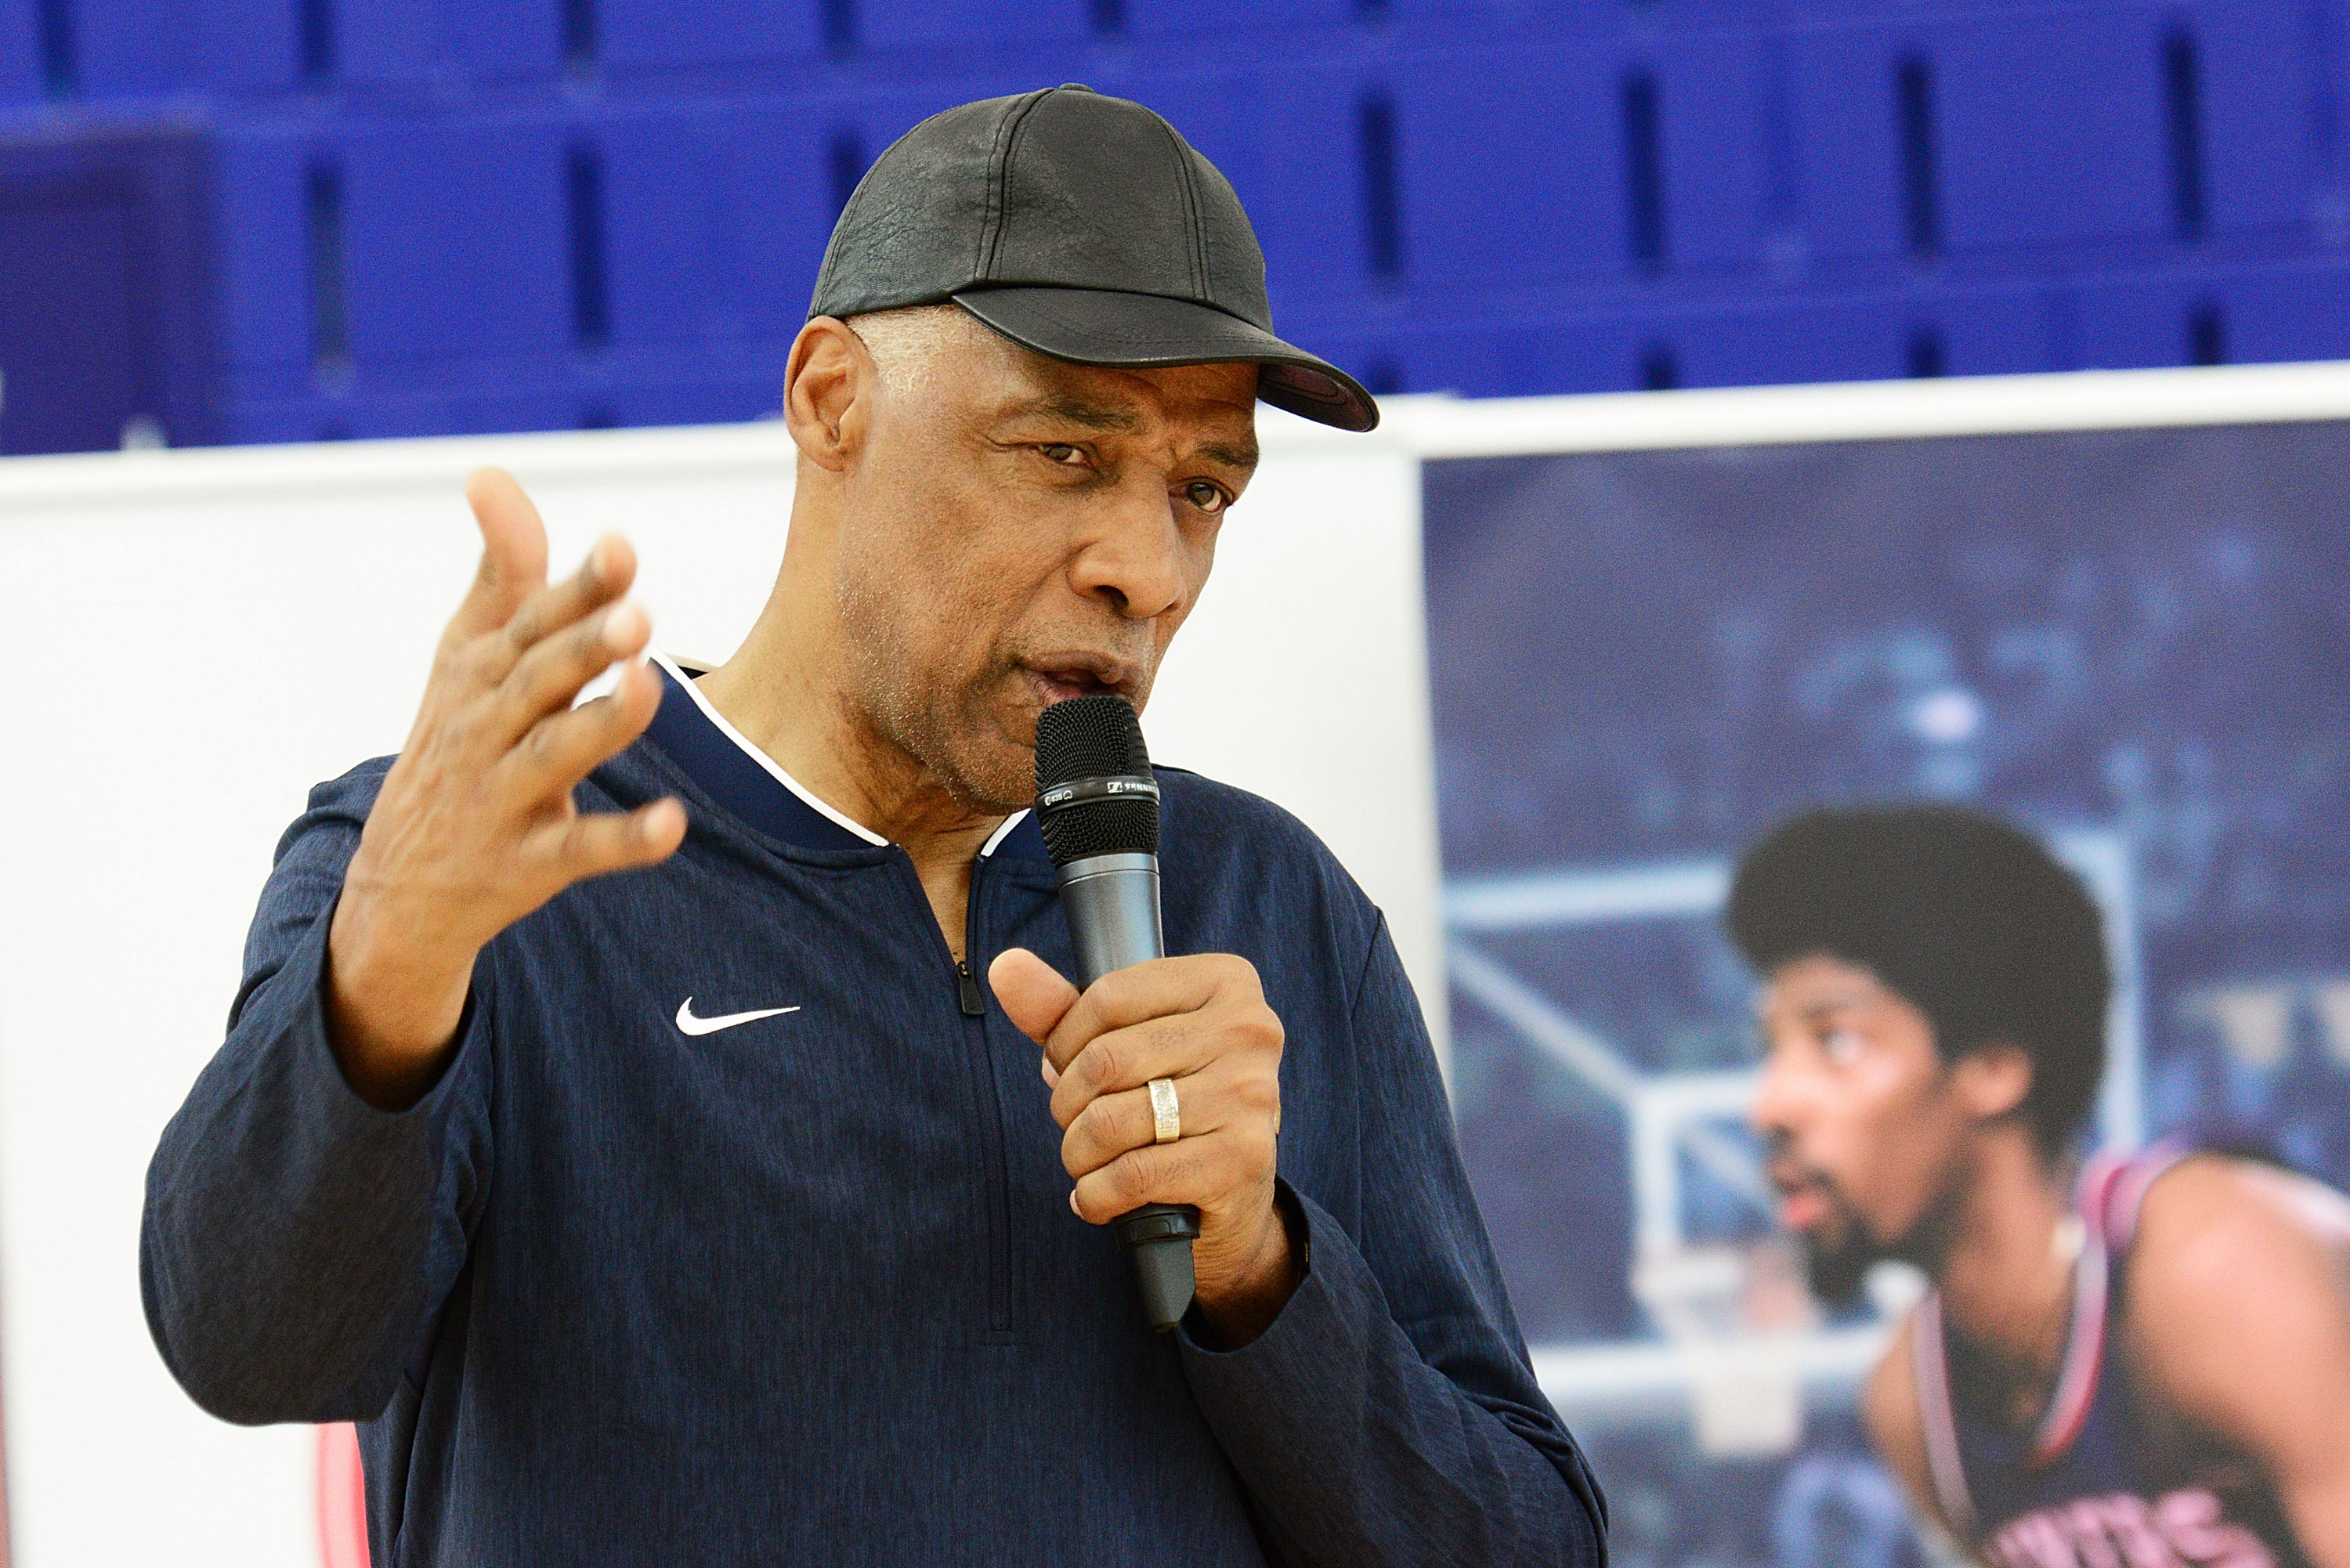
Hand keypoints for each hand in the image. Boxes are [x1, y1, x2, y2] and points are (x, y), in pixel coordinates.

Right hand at [327, 468, 686, 1106]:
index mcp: (483, 670)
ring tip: (649, 688)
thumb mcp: (467, 657)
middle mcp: (487, 725)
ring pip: (554, 755)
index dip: (580, 585)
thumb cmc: (456, 743)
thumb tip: (491, 473)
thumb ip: (502, 572)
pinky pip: (578, 851)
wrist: (398, 885)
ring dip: (600, 724)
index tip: (622, 547)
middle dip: (585, 644)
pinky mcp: (524, 863)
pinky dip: (623, 840)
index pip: (535, 619)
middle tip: (637, 613)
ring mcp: (502, 795)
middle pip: (541, 677)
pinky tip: (671, 825)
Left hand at [989, 949, 1296, 1343]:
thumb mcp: (1122, 1042)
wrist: (1234, 1192)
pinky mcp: (1240, 1160)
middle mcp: (1250, 1030)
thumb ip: (1062, 1007)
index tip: (1065, 1068)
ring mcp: (1250, 1095)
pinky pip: (1131, 1175)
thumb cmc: (1171, 1099)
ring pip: (1110, 1121)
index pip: (1108, 995)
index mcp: (1226, 982)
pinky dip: (1095, 1195)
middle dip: (1067, 1102)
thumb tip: (1006, 966)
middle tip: (1075, 1122)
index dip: (1063, 1040)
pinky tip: (1098, 1196)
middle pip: (1105, 1059)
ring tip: (1086, 1161)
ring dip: (1077, 1153)